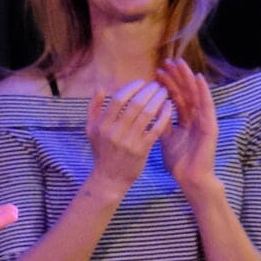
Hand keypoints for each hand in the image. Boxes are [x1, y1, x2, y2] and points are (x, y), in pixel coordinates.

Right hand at [82, 78, 173, 195]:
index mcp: (101, 125)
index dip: (132, 87)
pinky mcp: (142, 149)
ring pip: (148, 114)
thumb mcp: (91, 130)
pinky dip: (164, 115)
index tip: (142, 82)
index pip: (118, 99)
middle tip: (157, 85)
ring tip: (164, 93)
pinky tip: (169, 107)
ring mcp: (129, 141)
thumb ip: (94, 108)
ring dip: (158, 100)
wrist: (109, 178)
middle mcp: (114, 132)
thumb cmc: (102, 151)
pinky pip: (156, 127)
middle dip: (149, 91)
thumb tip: (100, 88)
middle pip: (135, 104)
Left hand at [151, 57, 219, 195]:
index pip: (175, 97)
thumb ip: (160, 125)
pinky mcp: (210, 125)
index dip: (167, 84)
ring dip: (188, 78)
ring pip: (196, 94)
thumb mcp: (165, 139)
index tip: (156, 71)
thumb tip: (147, 111)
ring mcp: (204, 120)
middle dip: (177, 76)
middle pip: (186, 92)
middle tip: (167, 61)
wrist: (191, 178)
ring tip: (181, 63)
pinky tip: (199, 78)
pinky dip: (204, 91)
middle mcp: (196, 117)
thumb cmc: (179, 161)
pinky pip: (207, 105)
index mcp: (185, 119)